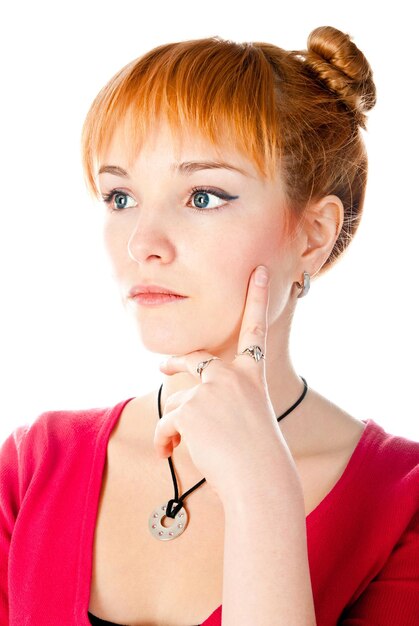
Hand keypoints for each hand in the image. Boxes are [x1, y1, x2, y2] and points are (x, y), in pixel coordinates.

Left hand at [155, 265, 286, 502]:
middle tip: (163, 365)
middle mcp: (233, 376)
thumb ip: (226, 403)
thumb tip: (187, 411)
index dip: (256, 298)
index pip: (254, 330)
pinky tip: (169, 453)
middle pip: (196, 359)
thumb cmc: (258, 458)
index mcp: (252, 377)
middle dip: (177, 362)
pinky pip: (167, 423)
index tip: (258, 271)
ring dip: (176, 426)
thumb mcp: (250, 419)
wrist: (259, 481)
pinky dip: (164, 440)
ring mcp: (211, 390)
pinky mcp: (191, 409)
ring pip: (178, 402)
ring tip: (182, 446)